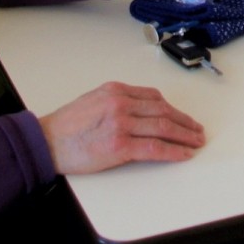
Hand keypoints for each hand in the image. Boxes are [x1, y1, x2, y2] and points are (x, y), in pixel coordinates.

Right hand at [39, 81, 205, 174]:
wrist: (47, 141)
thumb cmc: (66, 125)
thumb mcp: (93, 99)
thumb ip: (118, 101)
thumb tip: (142, 109)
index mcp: (116, 90)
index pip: (154, 97)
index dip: (173, 109)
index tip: (182, 117)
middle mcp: (121, 103)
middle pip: (163, 111)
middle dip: (184, 122)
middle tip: (196, 130)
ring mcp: (121, 123)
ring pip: (163, 127)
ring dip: (184, 135)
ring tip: (195, 142)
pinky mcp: (120, 145)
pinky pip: (155, 147)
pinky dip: (173, 150)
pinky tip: (183, 153)